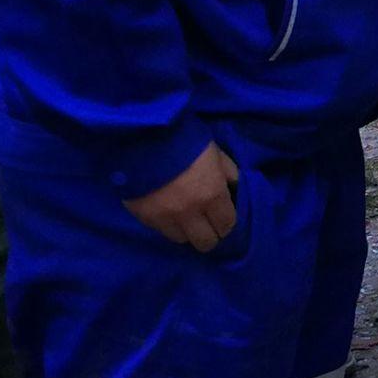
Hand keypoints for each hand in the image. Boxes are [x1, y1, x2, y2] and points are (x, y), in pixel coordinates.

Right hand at [124, 142, 239, 250]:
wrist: (142, 136)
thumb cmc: (185, 140)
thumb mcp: (215, 153)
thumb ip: (228, 174)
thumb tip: (235, 189)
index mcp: (212, 195)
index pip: (227, 225)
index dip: (227, 222)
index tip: (224, 216)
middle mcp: (190, 213)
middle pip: (205, 242)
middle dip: (210, 234)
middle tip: (208, 224)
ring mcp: (164, 218)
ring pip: (181, 239)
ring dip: (187, 231)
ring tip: (186, 217)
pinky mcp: (143, 217)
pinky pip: (160, 230)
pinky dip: (166, 224)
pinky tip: (167, 210)